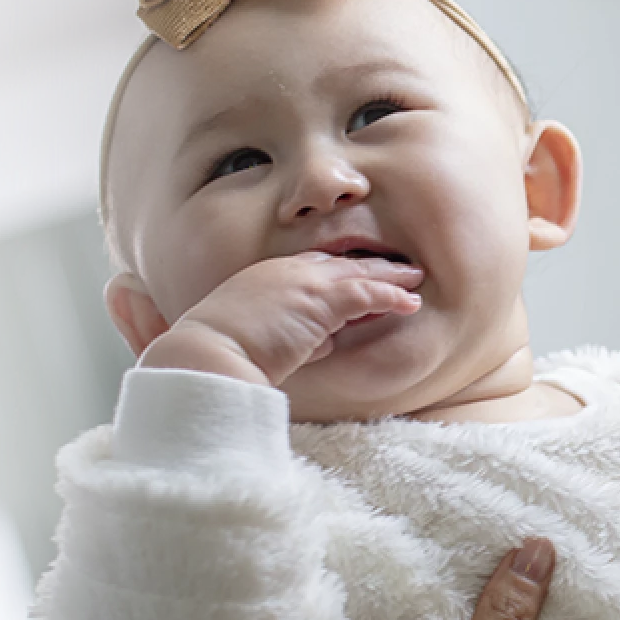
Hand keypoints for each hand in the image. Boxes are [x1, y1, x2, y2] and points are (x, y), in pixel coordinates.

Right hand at [140, 252, 422, 384]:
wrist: (204, 355)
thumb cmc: (220, 355)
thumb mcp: (260, 341)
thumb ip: (294, 337)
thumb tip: (323, 343)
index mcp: (265, 277)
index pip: (311, 269)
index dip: (340, 273)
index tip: (360, 278)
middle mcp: (284, 271)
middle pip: (338, 264)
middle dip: (370, 266)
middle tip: (397, 270)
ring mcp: (302, 282)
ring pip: (357, 273)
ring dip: (390, 277)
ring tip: (414, 280)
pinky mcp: (318, 300)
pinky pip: (365, 293)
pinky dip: (390, 296)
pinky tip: (409, 303)